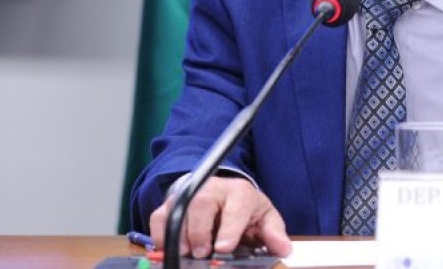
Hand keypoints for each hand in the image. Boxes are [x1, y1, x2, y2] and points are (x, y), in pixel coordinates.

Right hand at [148, 175, 291, 258]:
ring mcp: (188, 195)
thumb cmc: (245, 209)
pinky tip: (169, 251)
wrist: (223, 193)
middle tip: (202, 254)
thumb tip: (284, 248)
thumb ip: (273, 233)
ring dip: (179, 236)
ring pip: (177, 210)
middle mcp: (212, 189)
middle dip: (199, 231)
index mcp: (239, 193)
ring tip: (186, 254)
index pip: (235, 206)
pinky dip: (161, 236)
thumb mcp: (264, 218)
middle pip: (201, 204)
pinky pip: (159, 218)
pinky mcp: (170, 205)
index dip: (229, 227)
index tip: (223, 247)